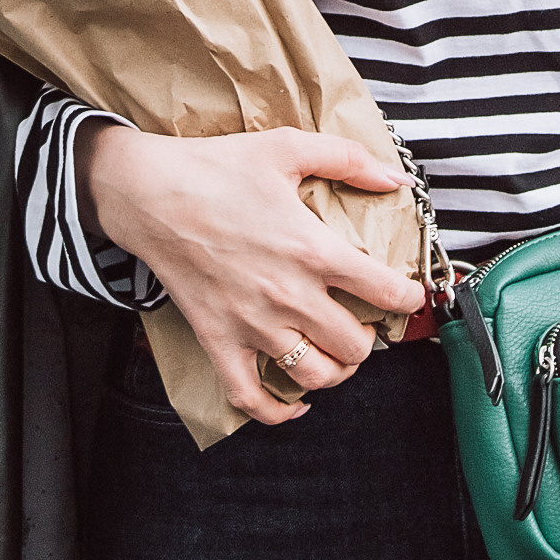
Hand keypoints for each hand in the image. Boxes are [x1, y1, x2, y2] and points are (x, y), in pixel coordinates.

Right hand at [81, 125, 424, 425]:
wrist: (150, 193)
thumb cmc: (217, 167)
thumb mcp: (287, 147)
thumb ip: (347, 159)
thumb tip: (395, 179)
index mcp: (312, 250)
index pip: (384, 291)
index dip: (408, 298)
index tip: (408, 295)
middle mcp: (289, 296)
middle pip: (354, 346)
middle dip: (369, 337)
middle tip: (363, 321)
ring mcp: (253, 325)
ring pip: (315, 376)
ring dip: (335, 370)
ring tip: (336, 353)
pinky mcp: (219, 341)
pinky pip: (252, 399)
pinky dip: (279, 413)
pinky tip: (296, 404)